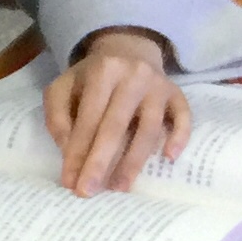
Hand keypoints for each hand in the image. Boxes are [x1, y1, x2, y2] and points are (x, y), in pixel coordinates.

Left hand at [45, 30, 187, 195]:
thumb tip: (68, 150)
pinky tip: (169, 158)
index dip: (78, 151)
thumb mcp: (64, 87)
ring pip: (149, 128)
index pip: (89, 118)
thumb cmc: (92, 77)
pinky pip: (183, 116)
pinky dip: (179, 136)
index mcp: (103, 71)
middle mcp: (134, 75)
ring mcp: (159, 85)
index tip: (69, 181)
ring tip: (119, 187)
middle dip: (100, 162)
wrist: (128, 49)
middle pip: (116, 125)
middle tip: (88, 191)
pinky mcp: (177, 93)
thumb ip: (58, 116)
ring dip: (134, 161)